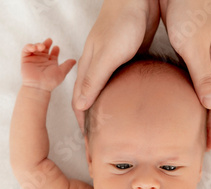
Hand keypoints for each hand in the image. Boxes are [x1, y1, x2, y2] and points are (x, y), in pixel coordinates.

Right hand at [21, 38, 76, 91]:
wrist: (38, 86)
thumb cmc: (50, 81)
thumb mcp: (61, 72)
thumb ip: (67, 65)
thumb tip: (74, 60)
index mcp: (50, 63)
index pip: (53, 54)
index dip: (55, 50)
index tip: (57, 47)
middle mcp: (42, 61)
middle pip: (44, 49)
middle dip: (46, 43)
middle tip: (49, 41)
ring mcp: (33, 60)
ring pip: (35, 48)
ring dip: (38, 44)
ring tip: (42, 47)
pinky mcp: (25, 60)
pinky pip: (26, 50)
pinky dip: (29, 46)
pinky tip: (34, 48)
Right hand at [72, 0, 159, 130]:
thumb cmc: (122, 23)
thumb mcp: (107, 54)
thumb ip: (94, 79)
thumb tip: (80, 106)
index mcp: (88, 68)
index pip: (79, 102)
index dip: (82, 123)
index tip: (88, 144)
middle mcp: (97, 68)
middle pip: (90, 100)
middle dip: (92, 121)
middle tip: (101, 142)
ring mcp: (111, 64)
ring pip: (105, 94)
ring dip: (107, 111)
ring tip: (115, 130)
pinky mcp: (125, 60)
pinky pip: (119, 85)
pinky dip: (120, 98)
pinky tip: (131, 106)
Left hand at [159, 0, 210, 149]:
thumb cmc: (189, 14)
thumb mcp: (194, 46)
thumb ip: (203, 75)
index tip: (209, 146)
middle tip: (203, 144)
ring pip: (209, 92)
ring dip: (204, 111)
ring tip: (196, 130)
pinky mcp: (200, 52)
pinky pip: (200, 82)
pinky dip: (197, 97)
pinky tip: (188, 103)